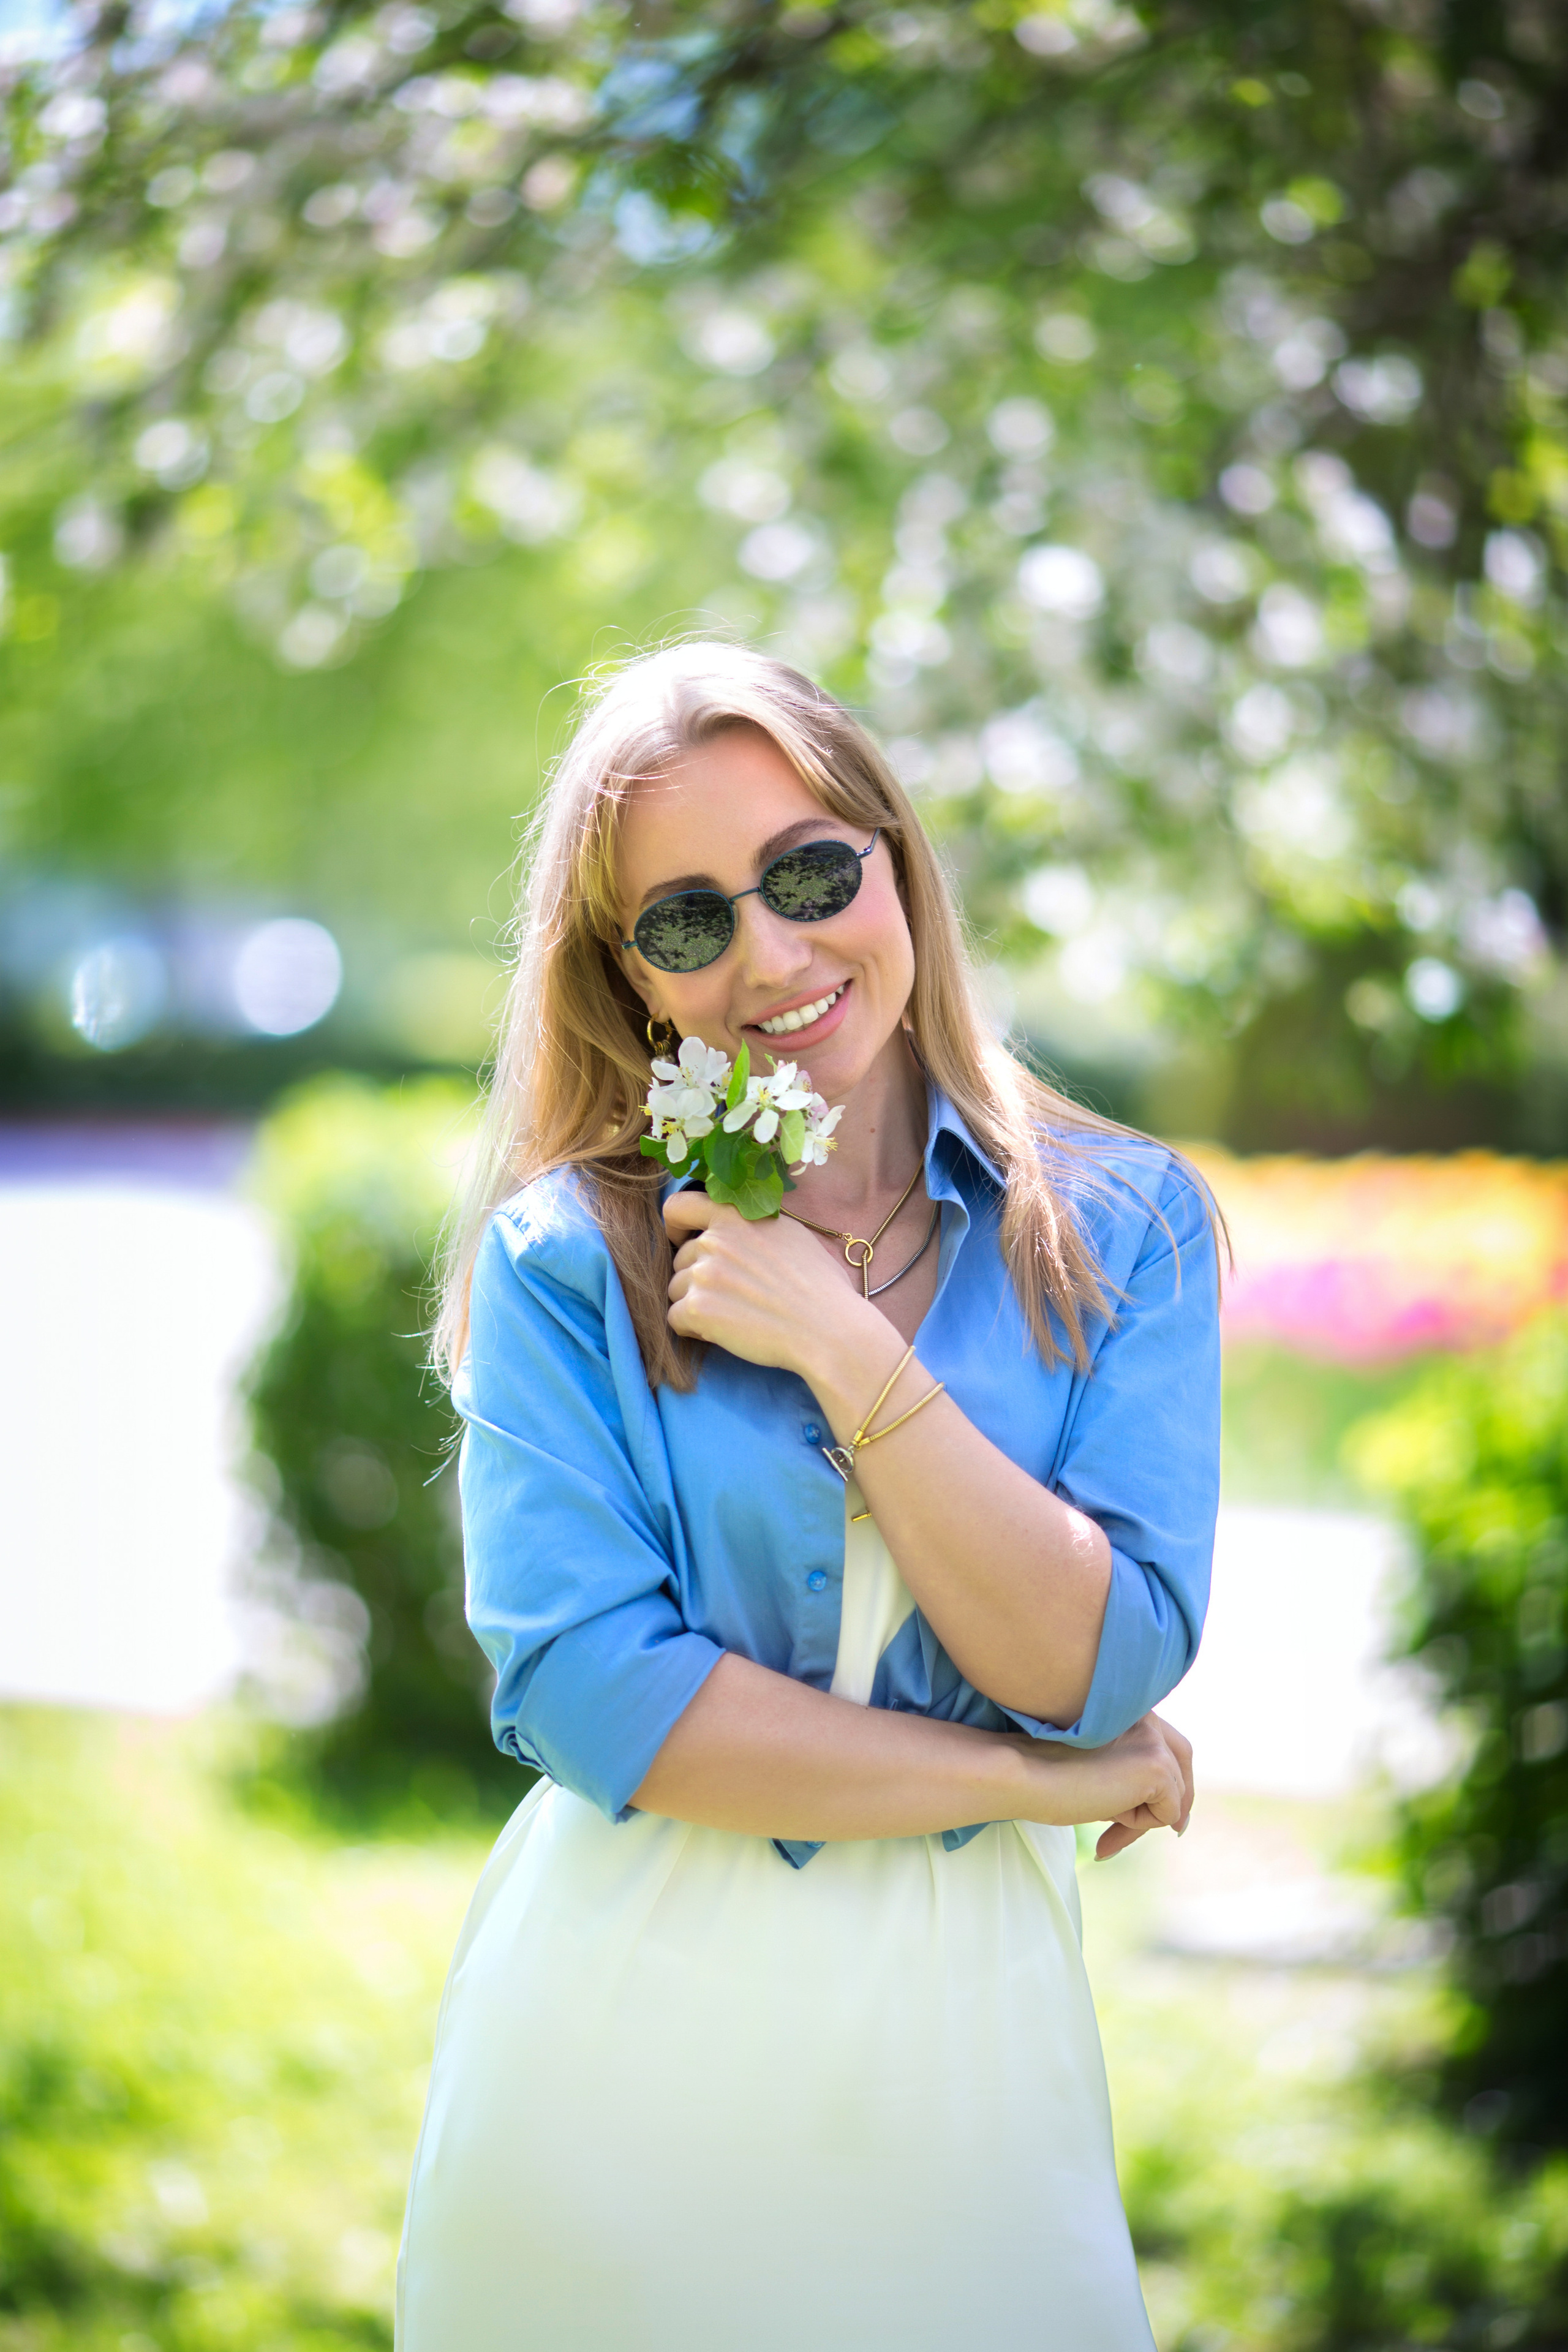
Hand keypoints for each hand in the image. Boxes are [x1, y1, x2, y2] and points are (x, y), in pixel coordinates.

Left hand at [664, 1191, 866, 1375]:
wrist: (827, 1329)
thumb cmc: (819, 1286)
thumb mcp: (788, 1234)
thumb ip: (750, 1225)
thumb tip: (731, 1226)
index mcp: (735, 1217)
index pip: (679, 1206)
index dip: (676, 1225)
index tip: (682, 1239)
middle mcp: (715, 1240)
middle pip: (681, 1258)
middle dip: (698, 1277)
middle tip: (732, 1295)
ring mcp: (703, 1274)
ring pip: (676, 1289)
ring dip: (696, 1303)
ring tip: (732, 1315)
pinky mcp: (698, 1309)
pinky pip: (675, 1318)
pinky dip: (693, 1328)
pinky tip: (724, 1331)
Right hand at [1011, 1711, 1193, 1856]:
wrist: (1023, 1773)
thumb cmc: (1046, 1776)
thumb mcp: (1098, 1770)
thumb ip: (1131, 1778)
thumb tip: (1177, 1818)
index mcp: (1128, 1708)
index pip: (1166, 1745)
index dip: (1166, 1784)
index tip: (1153, 1813)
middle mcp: (1145, 1715)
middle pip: (1182, 1764)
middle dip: (1177, 1802)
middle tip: (1173, 1832)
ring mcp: (1153, 1738)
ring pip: (1173, 1795)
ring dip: (1141, 1817)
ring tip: (1100, 1822)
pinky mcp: (1156, 1765)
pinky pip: (1166, 1814)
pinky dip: (1137, 1825)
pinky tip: (1103, 1810)